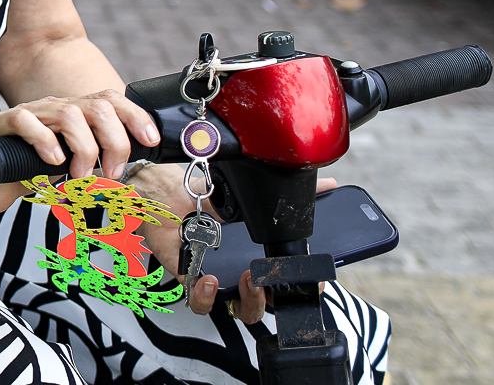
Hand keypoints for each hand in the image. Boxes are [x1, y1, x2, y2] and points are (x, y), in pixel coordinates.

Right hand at [0, 90, 158, 215]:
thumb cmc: (26, 173)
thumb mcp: (69, 167)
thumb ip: (94, 161)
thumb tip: (128, 169)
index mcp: (73, 114)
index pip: (111, 101)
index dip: (135, 116)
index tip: (149, 140)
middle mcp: (54, 108)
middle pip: (97, 106)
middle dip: (114, 140)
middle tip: (112, 171)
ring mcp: (29, 113)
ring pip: (69, 113)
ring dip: (84, 148)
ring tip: (81, 175)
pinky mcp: (2, 124)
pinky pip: (27, 120)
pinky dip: (46, 141)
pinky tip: (53, 162)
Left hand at [130, 168, 340, 323]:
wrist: (166, 191)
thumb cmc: (204, 197)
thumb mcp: (246, 194)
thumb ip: (283, 196)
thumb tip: (327, 184)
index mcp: (258, 255)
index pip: (287, 282)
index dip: (302, 286)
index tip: (313, 281)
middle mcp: (240, 270)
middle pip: (269, 302)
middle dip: (276, 297)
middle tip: (272, 277)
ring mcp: (218, 278)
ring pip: (240, 310)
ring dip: (250, 301)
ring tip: (247, 278)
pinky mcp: (190, 280)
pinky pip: (200, 304)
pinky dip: (206, 298)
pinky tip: (209, 280)